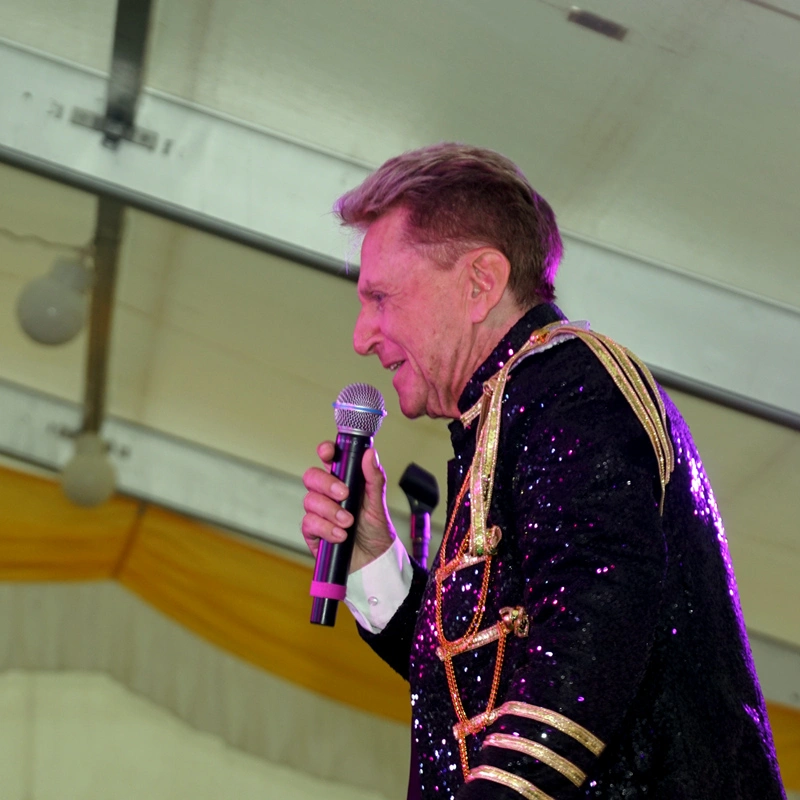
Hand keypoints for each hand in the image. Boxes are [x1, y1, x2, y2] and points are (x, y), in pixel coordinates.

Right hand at [301, 441, 395, 572]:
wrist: (373, 562)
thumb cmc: (375, 530)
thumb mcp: (378, 504)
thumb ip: (374, 478)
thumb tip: (370, 453)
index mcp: (344, 481)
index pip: (330, 460)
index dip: (325, 451)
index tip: (328, 452)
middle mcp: (328, 494)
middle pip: (312, 477)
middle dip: (327, 484)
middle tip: (345, 494)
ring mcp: (319, 512)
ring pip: (310, 500)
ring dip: (331, 511)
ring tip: (348, 522)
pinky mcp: (313, 532)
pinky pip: (309, 523)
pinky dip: (326, 528)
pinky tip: (340, 535)